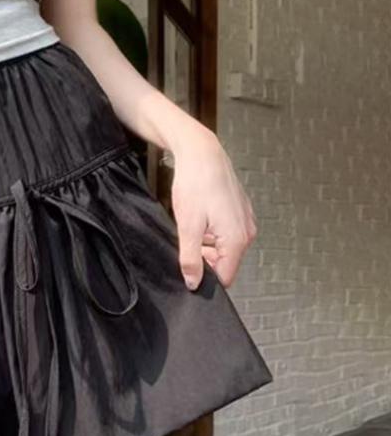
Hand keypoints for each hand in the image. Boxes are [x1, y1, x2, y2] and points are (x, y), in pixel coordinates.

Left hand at [170, 129, 257, 289]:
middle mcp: (247, 233)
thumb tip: (193, 282)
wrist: (201, 153)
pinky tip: (200, 217)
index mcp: (237, 240)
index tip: (189, 267)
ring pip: (223, 249)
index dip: (205, 277)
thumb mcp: (187, 227)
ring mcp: (245, 221)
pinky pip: (225, 234)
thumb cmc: (195, 184)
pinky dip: (211, 232)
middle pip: (225, 263)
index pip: (225, 277)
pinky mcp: (239, 213)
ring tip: (193, 225)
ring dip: (206, 245)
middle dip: (205, 259)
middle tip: (187, 241)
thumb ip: (191, 259)